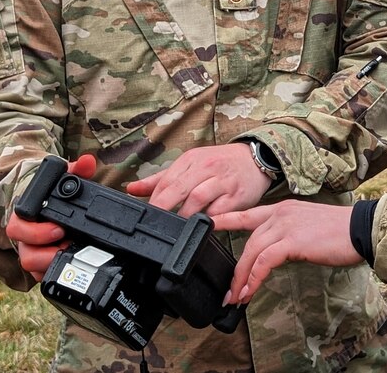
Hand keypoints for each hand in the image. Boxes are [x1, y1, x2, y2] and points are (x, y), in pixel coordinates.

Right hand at [7, 154, 95, 281]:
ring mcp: (31, 251)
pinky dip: (53, 272)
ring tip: (70, 253)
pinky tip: (68, 265)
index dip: (36, 233)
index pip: (17, 228)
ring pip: (32, 267)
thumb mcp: (65, 179)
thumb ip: (76, 170)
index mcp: (25, 216)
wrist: (50, 206)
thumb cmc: (55, 193)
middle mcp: (24, 237)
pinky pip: (40, 276)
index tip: (59, 229)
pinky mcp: (39, 264)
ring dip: (51, 263)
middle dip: (46, 253)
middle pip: (24, 254)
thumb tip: (88, 161)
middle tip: (68, 244)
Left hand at [126, 143, 270, 217]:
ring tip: (178, 226)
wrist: (255, 159)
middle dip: (165, 208)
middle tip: (158, 224)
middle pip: (179, 189)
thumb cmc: (220, 163)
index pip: (166, 180)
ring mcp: (222, 181)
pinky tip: (201, 225)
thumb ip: (160, 179)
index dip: (154, 200)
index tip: (147, 215)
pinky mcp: (236, 195)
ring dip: (185, 215)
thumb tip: (131, 189)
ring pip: (198, 199)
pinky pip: (219, 210)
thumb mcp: (190, 164)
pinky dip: (208, 219)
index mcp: (191, 159)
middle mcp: (206, 167)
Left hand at [212, 201, 359, 303]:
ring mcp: (285, 225)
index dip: (225, 220)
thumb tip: (276, 256)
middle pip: (247, 240)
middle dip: (235, 268)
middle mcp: (280, 214)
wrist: (360, 229)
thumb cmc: (340, 232)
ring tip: (236, 297)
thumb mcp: (308, 229)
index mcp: (283, 209)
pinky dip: (254, 278)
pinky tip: (250, 291)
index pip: (247, 214)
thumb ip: (288, 237)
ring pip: (252, 251)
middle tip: (229, 291)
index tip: (207, 225)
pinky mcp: (292, 240)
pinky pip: (264, 261)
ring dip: (241, 278)